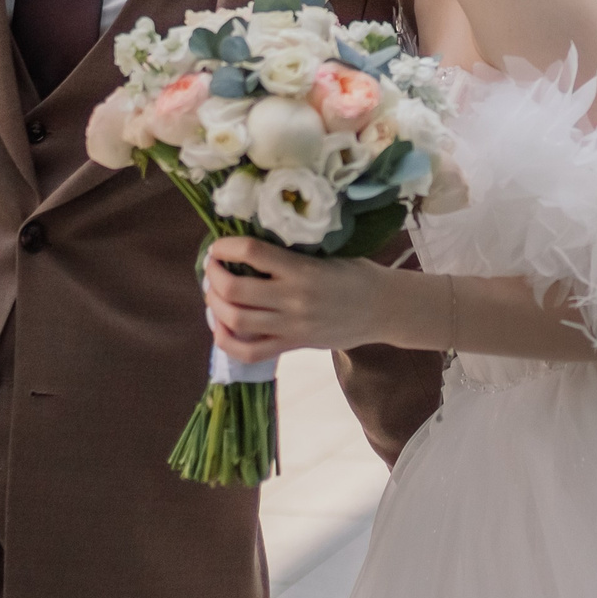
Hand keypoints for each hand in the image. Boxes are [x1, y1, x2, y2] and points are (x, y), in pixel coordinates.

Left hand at [201, 237, 397, 363]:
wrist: (384, 309)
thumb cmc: (356, 274)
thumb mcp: (328, 253)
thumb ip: (292, 252)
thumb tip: (251, 246)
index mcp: (303, 268)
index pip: (252, 252)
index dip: (226, 247)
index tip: (217, 245)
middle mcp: (294, 298)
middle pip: (235, 289)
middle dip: (214, 277)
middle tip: (212, 268)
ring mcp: (292, 325)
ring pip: (237, 321)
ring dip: (215, 305)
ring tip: (214, 294)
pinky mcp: (294, 345)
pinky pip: (250, 352)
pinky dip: (227, 341)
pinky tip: (220, 328)